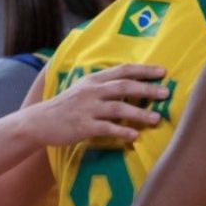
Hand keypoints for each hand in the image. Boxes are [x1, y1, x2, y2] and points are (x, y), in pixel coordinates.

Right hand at [25, 64, 167, 145]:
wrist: (39, 121)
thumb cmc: (68, 106)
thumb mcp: (85, 89)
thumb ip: (106, 86)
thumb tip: (135, 84)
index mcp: (94, 80)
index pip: (123, 70)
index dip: (144, 70)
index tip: (163, 71)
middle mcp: (92, 91)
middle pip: (124, 86)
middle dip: (146, 88)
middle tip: (166, 93)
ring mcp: (87, 109)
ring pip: (118, 108)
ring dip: (139, 113)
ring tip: (157, 118)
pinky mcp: (83, 126)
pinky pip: (106, 128)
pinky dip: (122, 131)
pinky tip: (135, 135)